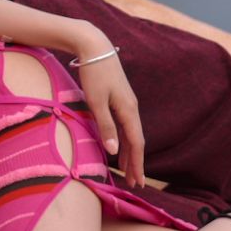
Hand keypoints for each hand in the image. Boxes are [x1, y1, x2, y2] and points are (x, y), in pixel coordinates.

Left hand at [78, 52, 144, 187]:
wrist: (95, 47)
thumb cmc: (94, 73)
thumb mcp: (96, 101)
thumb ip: (105, 126)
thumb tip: (114, 151)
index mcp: (128, 111)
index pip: (136, 144)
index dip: (137, 164)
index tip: (137, 182)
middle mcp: (131, 108)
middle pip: (136, 141)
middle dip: (135, 162)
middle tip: (135, 183)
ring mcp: (126, 103)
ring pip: (130, 133)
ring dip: (129, 151)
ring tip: (127, 169)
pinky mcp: (119, 97)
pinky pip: (125, 124)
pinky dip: (124, 138)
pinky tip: (118, 144)